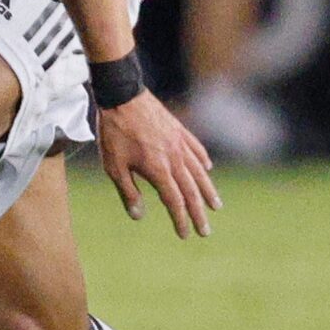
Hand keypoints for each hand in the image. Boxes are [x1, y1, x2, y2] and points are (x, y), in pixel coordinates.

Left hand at [98, 90, 220, 238]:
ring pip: (199, 172)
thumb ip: (128, 192)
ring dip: (208, 191)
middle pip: (191, 191)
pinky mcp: (178, 130)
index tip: (185, 234)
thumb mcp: (114, 166)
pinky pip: (195, 149)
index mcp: (158, 170)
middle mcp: (175, 158)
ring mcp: (179, 143)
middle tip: (205, 231)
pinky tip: (207, 168)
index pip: (174, 201)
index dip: (181, 220)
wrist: (122, 95)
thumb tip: (138, 216)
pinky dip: (203, 161)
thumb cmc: (114, 132)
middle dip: (199, 213)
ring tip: (216, 205)